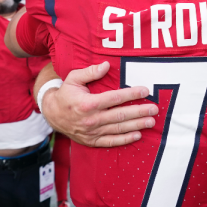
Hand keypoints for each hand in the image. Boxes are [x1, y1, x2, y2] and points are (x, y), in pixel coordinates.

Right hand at [41, 61, 157, 147]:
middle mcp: (91, 119)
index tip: (145, 90)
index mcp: (87, 103)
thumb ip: (90, 72)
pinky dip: (125, 139)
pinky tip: (137, 135)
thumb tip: (106, 65)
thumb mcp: (73, 78)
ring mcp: (92, 132)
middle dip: (139, 111)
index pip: (114, 98)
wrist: (52, 114)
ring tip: (151, 122)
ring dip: (136, 125)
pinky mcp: (92, 140)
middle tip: (154, 109)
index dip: (131, 94)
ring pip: (118, 129)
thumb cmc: (65, 94)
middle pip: (120, 115)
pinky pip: (111, 141)